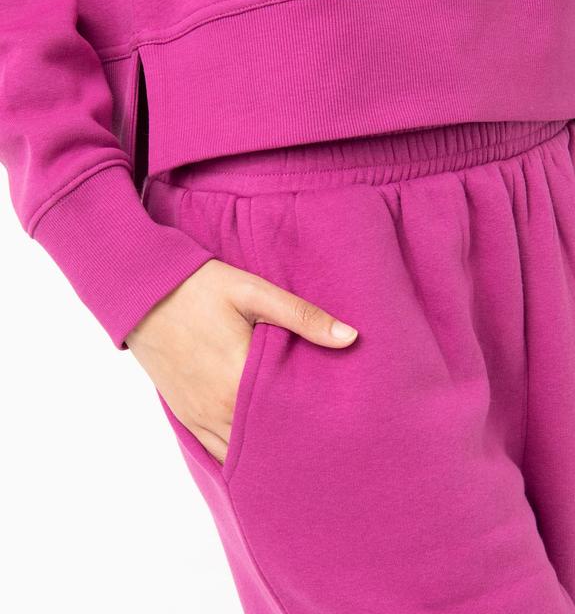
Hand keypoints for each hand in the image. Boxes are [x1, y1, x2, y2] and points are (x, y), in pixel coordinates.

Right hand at [125, 259, 357, 464]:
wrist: (141, 290)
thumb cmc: (200, 288)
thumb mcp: (253, 292)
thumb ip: (302, 317)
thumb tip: (350, 337)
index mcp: (238, 380)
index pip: (287, 423)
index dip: (313, 431)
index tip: (337, 435)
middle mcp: (216, 408)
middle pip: (264, 446)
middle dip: (292, 449)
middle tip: (322, 450)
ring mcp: (196, 415)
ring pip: (237, 455)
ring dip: (263, 456)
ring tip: (294, 455)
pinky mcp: (183, 413)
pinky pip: (212, 449)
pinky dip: (235, 455)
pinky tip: (256, 452)